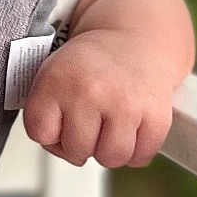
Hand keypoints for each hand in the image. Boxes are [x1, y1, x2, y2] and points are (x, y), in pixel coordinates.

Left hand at [21, 31, 175, 167]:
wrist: (136, 38)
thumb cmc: (90, 66)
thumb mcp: (52, 75)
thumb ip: (43, 112)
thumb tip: (58, 149)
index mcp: (57, 80)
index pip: (40, 132)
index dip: (49, 133)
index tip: (58, 121)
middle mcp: (90, 91)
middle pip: (76, 150)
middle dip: (80, 143)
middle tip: (87, 123)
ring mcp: (125, 104)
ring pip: (110, 158)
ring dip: (108, 150)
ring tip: (108, 128)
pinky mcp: (156, 115)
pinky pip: (141, 157)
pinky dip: (136, 151)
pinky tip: (129, 130)